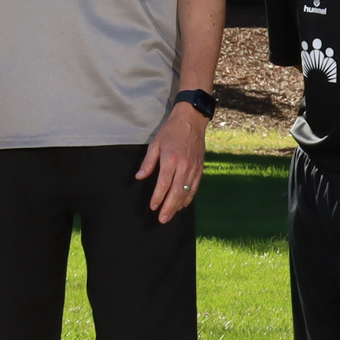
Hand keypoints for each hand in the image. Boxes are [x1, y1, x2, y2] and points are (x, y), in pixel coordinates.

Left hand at [134, 105, 209, 222]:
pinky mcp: (200, 168)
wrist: (192, 121)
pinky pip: (194, 187)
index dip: (158, 197)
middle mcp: (184, 166)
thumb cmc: (171, 132)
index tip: (153, 207)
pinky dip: (188, 197)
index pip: (164, 184)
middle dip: (168, 207)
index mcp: (171, 159)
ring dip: (178, 206)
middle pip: (176, 192)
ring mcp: (193, 168)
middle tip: (162, 219)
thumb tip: (139, 177)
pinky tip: (182, 205)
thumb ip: (148, 162)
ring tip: (170, 216)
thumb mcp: (155, 144)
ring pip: (186, 192)